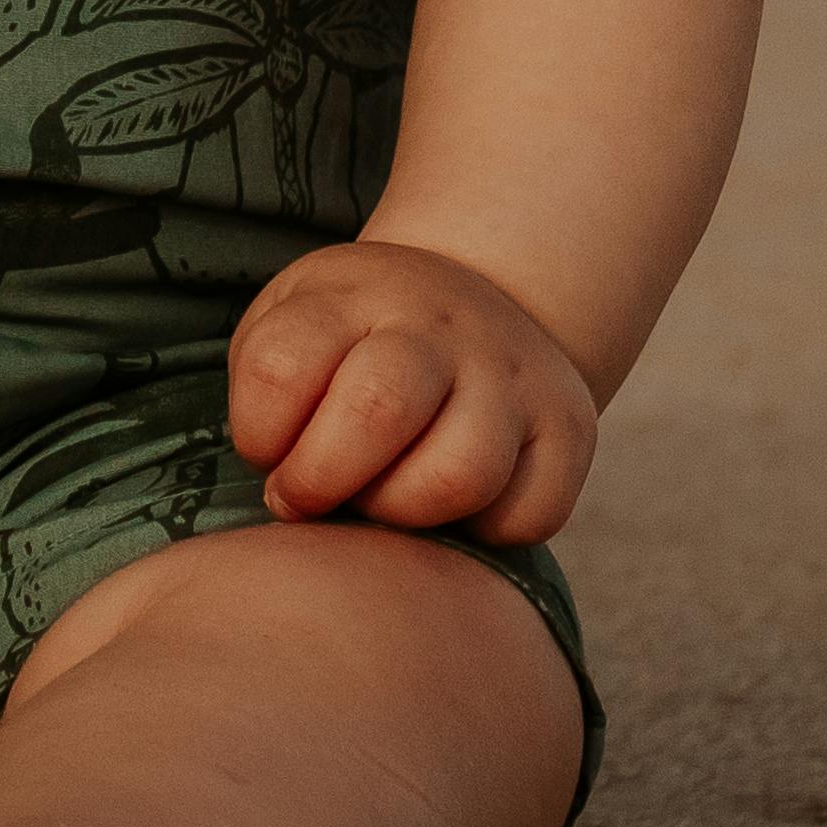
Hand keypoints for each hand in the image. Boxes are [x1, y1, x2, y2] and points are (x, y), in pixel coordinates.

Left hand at [226, 239, 599, 547]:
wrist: (474, 302)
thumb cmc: (355, 342)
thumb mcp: (296, 326)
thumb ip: (269, 393)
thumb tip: (293, 496)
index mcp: (355, 293)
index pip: (283, 365)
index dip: (258, 434)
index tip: (266, 453)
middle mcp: (441, 325)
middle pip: (377, 411)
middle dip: (321, 480)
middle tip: (307, 498)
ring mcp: (512, 374)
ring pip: (458, 475)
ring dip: (400, 512)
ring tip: (381, 499)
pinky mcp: (568, 426)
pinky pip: (528, 514)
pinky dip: (482, 533)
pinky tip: (451, 506)